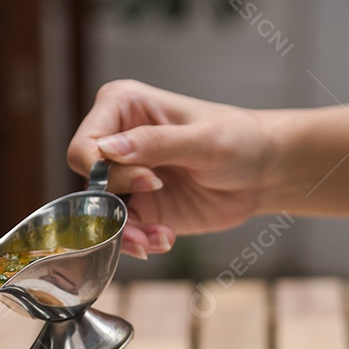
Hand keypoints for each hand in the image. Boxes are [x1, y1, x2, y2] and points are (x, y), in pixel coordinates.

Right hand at [67, 79, 278, 256]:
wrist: (263, 172)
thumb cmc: (240, 139)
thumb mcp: (203, 140)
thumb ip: (156, 143)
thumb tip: (107, 149)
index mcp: (123, 107)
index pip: (85, 145)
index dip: (108, 171)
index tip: (150, 180)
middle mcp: (117, 141)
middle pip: (89, 183)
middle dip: (115, 209)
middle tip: (151, 222)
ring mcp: (127, 176)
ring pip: (101, 214)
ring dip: (126, 234)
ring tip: (158, 239)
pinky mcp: (141, 206)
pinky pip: (123, 231)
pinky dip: (140, 242)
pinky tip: (167, 238)